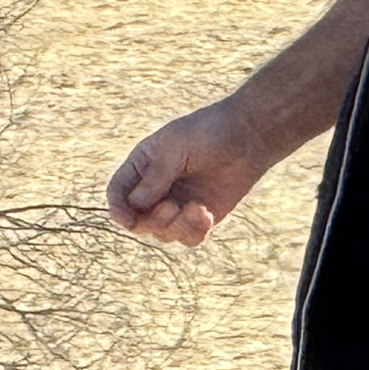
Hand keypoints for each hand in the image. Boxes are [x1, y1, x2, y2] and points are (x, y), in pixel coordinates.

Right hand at [106, 96, 270, 246]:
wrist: (250, 135)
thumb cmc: (209, 132)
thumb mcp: (176, 148)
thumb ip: (156, 176)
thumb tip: (135, 206)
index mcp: (143, 165)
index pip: (118, 192)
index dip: (118, 209)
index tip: (128, 220)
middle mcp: (157, 187)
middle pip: (138, 219)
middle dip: (152, 220)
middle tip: (171, 207)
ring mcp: (179, 202)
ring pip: (162, 233)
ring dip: (176, 227)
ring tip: (197, 209)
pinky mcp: (200, 215)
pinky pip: (188, 238)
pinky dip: (194, 231)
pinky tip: (207, 214)